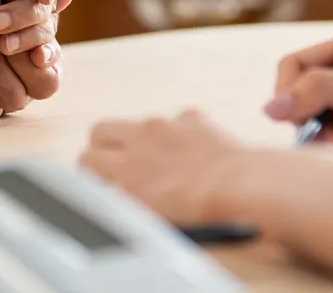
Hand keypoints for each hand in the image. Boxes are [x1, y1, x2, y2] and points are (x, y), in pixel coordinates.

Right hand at [80, 111, 246, 224]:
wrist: (245, 188)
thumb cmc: (203, 212)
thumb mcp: (151, 216)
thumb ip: (124, 199)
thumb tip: (113, 193)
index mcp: (125, 168)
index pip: (87, 160)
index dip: (92, 172)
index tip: (101, 180)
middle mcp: (139, 139)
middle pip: (101, 130)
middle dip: (104, 145)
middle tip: (118, 163)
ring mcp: (165, 124)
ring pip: (138, 124)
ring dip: (143, 140)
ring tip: (165, 164)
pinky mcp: (192, 117)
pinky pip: (177, 121)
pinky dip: (181, 134)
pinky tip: (196, 155)